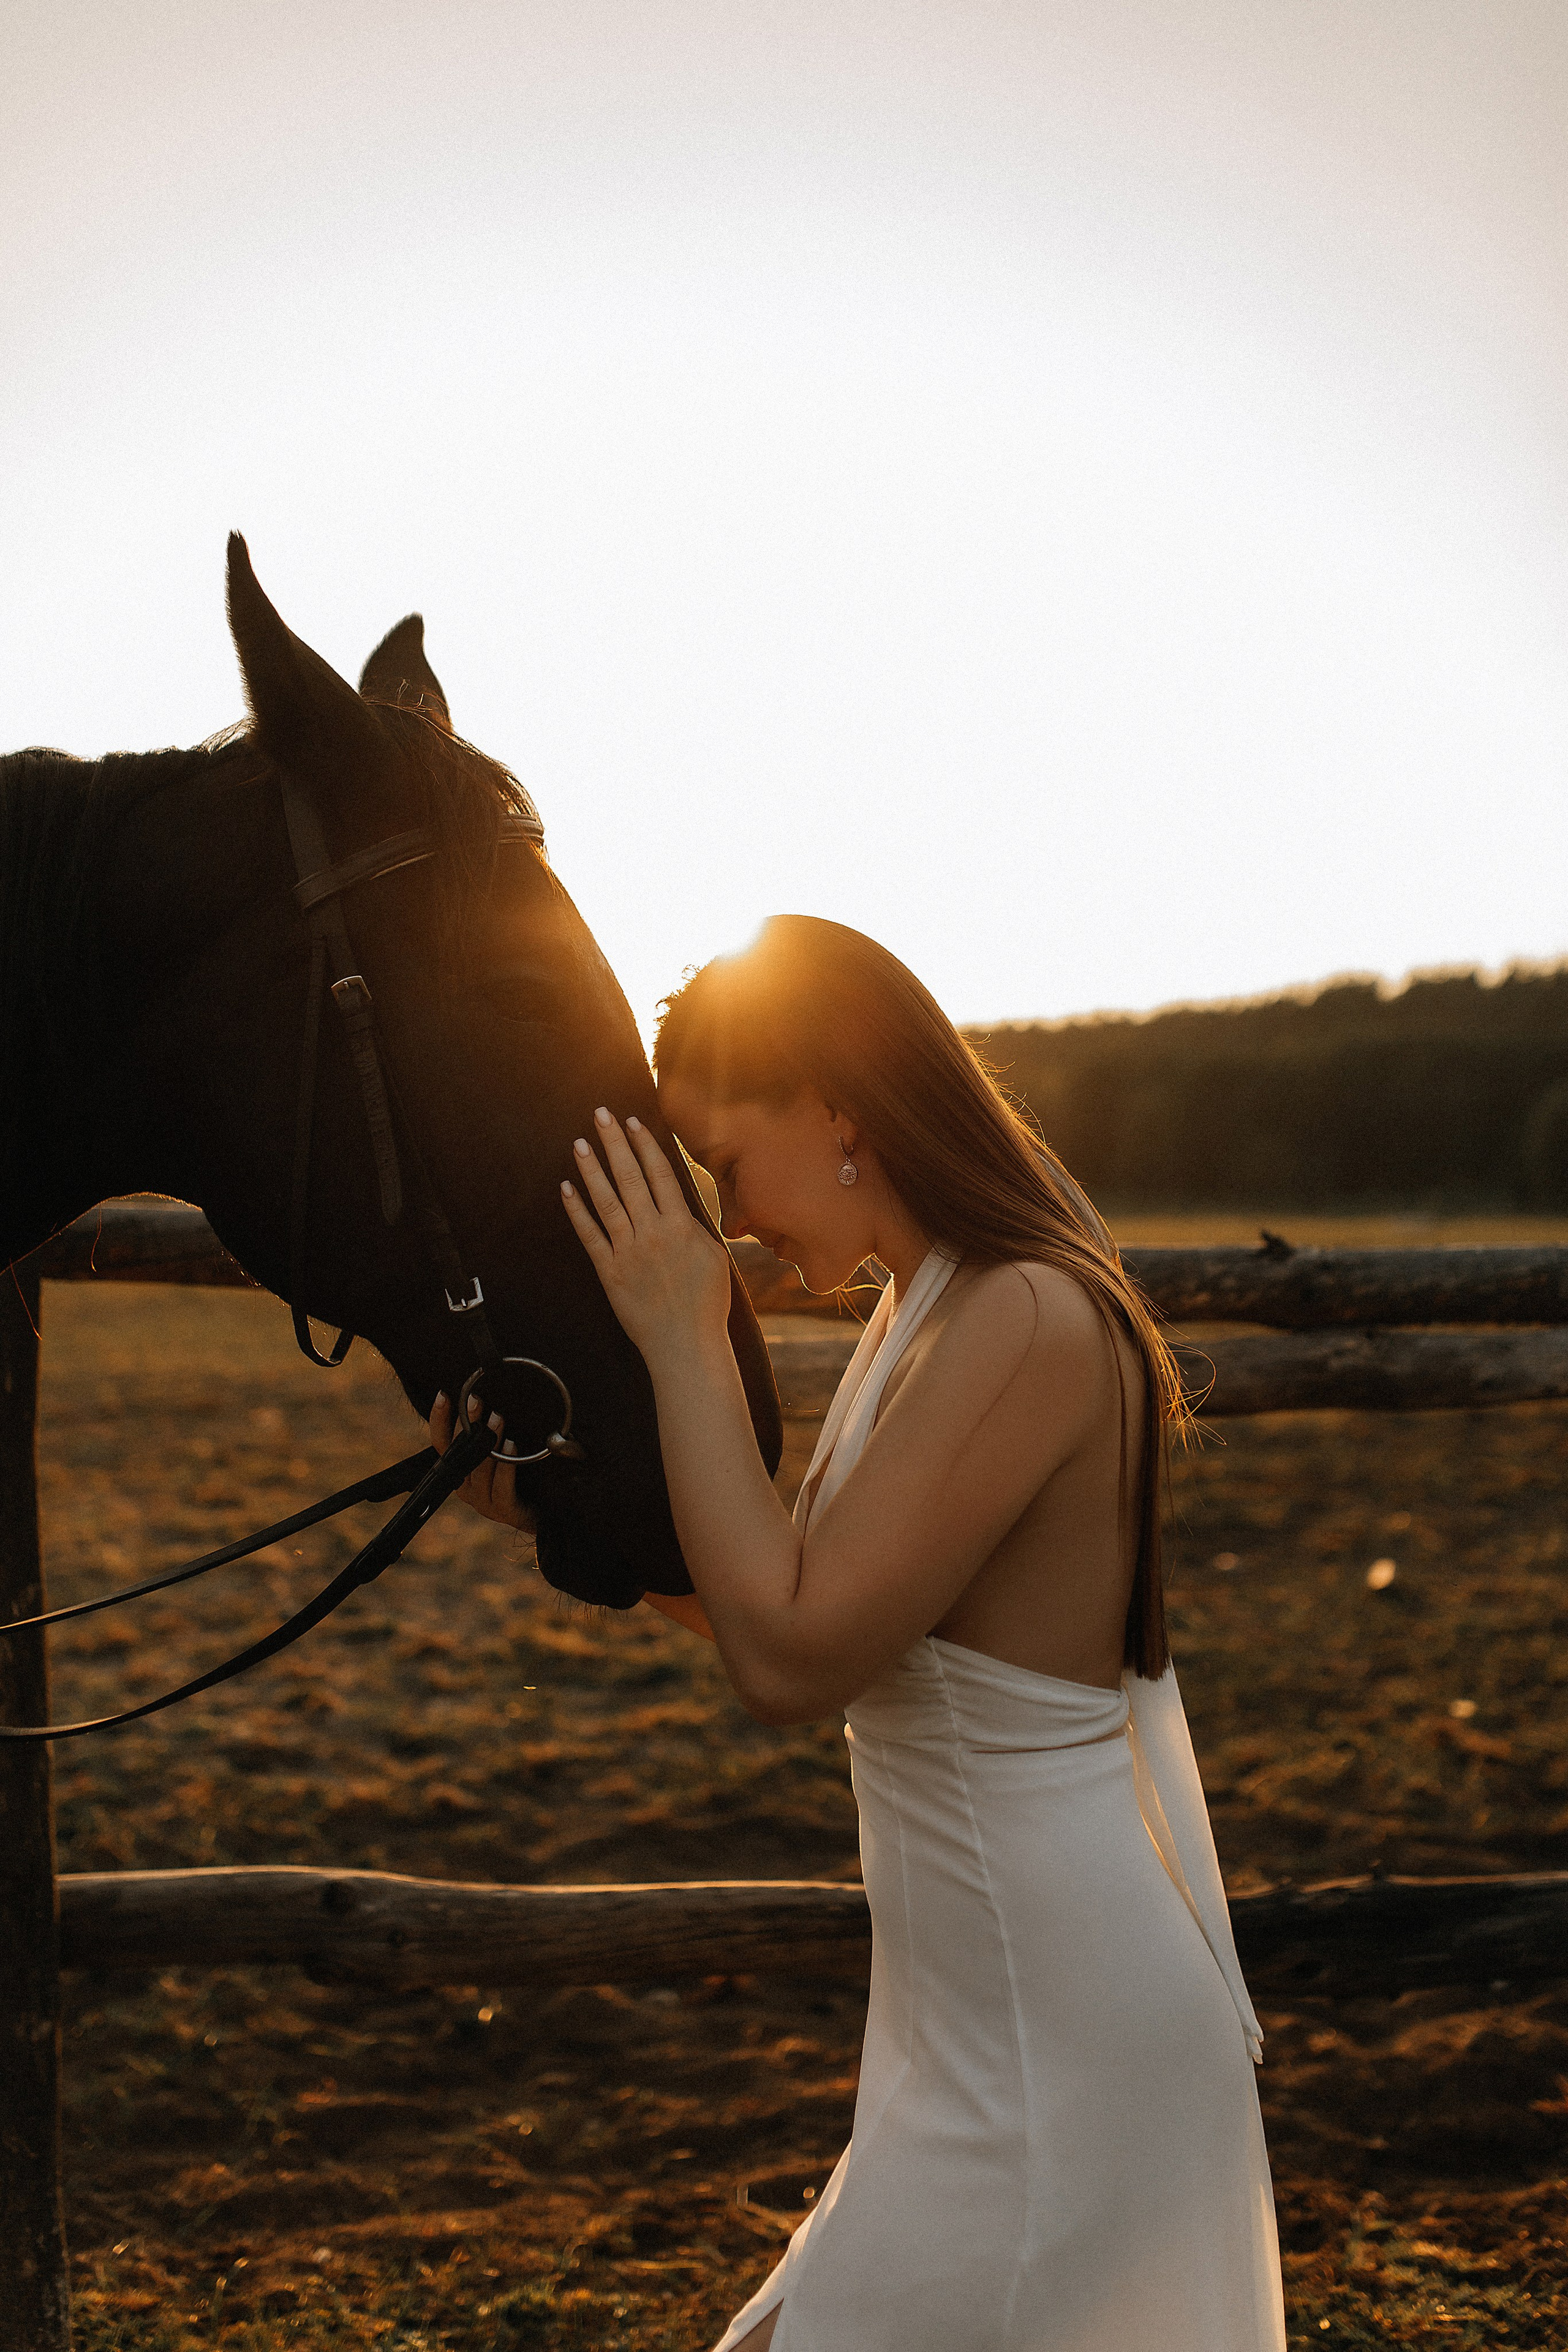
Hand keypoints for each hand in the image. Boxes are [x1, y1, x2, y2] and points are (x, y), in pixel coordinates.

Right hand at [428, 1389, 536, 1532]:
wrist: (537, 1513)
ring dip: (490, 1442)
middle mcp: (465, 1487)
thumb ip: (485, 1436)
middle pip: (460, 1452)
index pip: (440, 1444)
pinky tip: (512, 1446)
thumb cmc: (515, 1478)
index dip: (439, 1420)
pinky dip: (506, 1467)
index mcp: (458, 1472)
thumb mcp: (495, 1454)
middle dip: (467, 1424)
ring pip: (481, 1469)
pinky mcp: (503, 1510)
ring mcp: (483, 1501)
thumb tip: (482, 1399)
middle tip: (475, 1400)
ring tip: (498, 1418)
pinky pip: (502, 1488)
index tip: (444, 1395)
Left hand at [561, 1108, 731, 1368]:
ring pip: (606, 1201)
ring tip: (580, 1143)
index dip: (645, 1145)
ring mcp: (628, 1251)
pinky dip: (576, 1211)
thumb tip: (683, 1203)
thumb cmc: (706, 1304)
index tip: (633, 1121)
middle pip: (630, 1178)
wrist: (685, 1345)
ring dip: (592, 1169)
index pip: (660, 1174)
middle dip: (615, 1143)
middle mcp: (653, 1233)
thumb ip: (697, 1226)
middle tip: (600, 1114)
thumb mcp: (715, 1257)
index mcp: (682, 1226)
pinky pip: (589, 1235)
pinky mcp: (609, 1271)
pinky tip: (566, 1189)